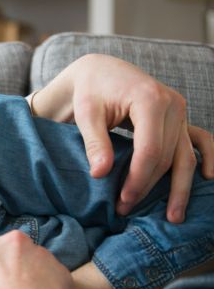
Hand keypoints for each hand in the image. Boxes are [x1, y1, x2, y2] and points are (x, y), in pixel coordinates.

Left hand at [29, 54, 213, 222]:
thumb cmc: (90, 91)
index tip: (123, 200)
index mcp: (150, 100)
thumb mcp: (86, 114)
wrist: (100, 72)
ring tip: (172, 216)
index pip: (150, 150)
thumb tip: (100, 174)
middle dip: (149, 187)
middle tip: (127, 210)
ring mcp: (180, 112)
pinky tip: (208, 179)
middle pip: (167, 157)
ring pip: (184, 155)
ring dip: (178, 187)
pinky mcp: (180, 119)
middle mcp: (173, 105)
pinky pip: (200, 141)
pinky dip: (208, 159)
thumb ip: (95, 142)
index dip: (138, 179)